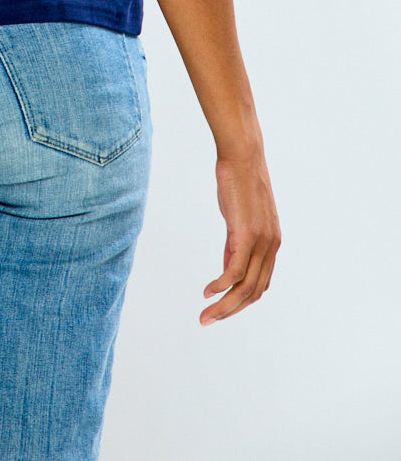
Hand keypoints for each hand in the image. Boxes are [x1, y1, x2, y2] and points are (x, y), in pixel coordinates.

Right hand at [201, 152, 280, 325]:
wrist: (242, 155)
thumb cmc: (238, 182)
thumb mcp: (241, 217)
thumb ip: (237, 242)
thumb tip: (228, 264)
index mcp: (272, 243)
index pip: (260, 285)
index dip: (241, 302)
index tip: (221, 309)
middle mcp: (271, 246)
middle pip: (253, 292)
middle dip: (230, 311)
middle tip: (207, 320)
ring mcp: (260, 242)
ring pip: (244, 287)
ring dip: (224, 306)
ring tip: (205, 315)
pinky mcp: (245, 234)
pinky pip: (234, 271)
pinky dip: (220, 286)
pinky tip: (207, 291)